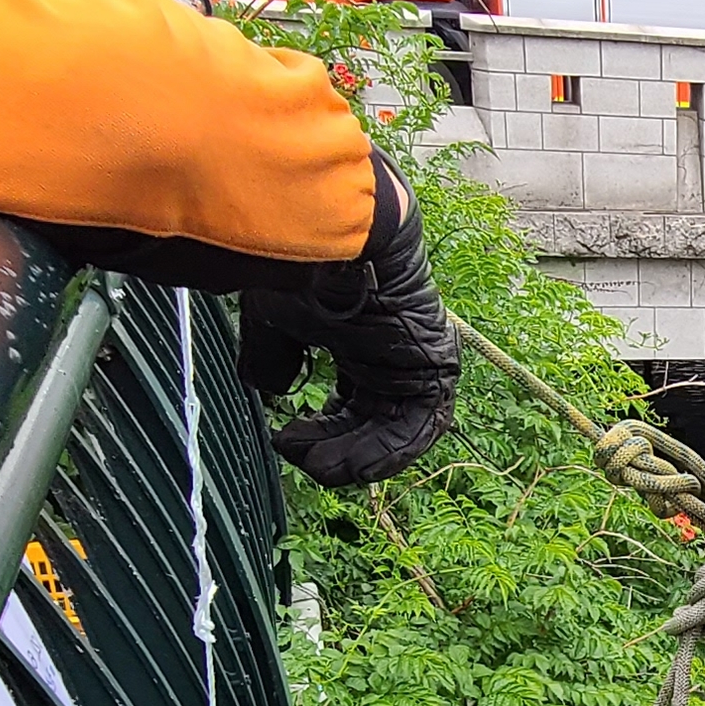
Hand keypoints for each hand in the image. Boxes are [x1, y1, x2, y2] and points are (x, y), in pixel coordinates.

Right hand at [247, 161, 458, 488]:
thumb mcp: (276, 319)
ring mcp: (416, 364)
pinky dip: (386, 452)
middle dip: (332, 447)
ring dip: (355, 457)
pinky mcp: (437, 369)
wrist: (338, 242)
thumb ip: (273, 357)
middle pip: (371, 422)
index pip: (350, 406)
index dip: (320, 433)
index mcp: (359, 344)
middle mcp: (391, 357)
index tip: (286, 440)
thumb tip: (267, 390)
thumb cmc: (304, 268)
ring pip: (396, 432)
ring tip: (315, 463)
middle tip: (298, 454)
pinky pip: (421, 426)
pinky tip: (346, 463)